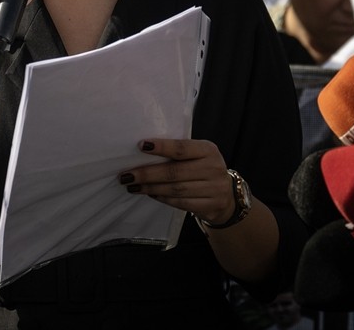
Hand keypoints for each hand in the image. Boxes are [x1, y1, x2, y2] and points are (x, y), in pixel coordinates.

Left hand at [118, 138, 237, 225]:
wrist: (227, 195)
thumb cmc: (203, 169)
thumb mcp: (198, 155)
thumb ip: (179, 153)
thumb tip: (144, 151)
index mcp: (208, 150)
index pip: (182, 148)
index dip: (161, 147)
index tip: (141, 146)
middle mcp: (213, 168)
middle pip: (174, 172)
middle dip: (147, 174)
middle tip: (126, 175)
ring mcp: (214, 189)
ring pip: (175, 189)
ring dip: (150, 188)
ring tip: (133, 186)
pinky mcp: (210, 206)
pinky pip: (180, 203)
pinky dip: (162, 198)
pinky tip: (150, 194)